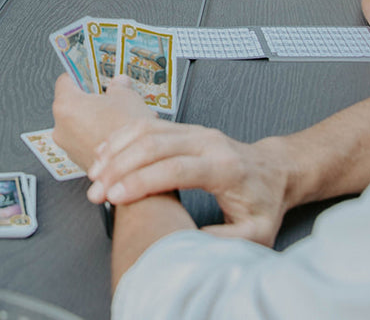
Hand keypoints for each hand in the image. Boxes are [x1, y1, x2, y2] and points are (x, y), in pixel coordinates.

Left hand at [51, 74, 156, 169]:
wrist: (134, 170)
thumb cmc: (125, 134)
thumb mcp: (127, 98)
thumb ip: (119, 86)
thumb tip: (119, 82)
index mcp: (66, 105)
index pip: (65, 80)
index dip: (81, 75)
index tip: (91, 74)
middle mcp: (60, 128)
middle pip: (71, 104)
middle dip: (89, 99)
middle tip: (107, 96)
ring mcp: (68, 147)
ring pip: (78, 124)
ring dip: (93, 119)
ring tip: (115, 117)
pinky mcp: (78, 161)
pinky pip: (84, 141)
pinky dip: (95, 136)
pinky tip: (114, 134)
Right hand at [86, 120, 289, 246]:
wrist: (275, 172)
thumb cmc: (264, 202)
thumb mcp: (256, 232)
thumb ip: (226, 240)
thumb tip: (190, 245)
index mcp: (225, 167)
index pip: (175, 168)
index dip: (142, 181)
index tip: (115, 196)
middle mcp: (209, 142)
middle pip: (154, 145)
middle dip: (119, 167)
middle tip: (96, 191)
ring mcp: (196, 131)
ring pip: (147, 130)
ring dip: (116, 150)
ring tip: (94, 173)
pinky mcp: (186, 129)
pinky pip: (149, 125)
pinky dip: (123, 137)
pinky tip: (105, 152)